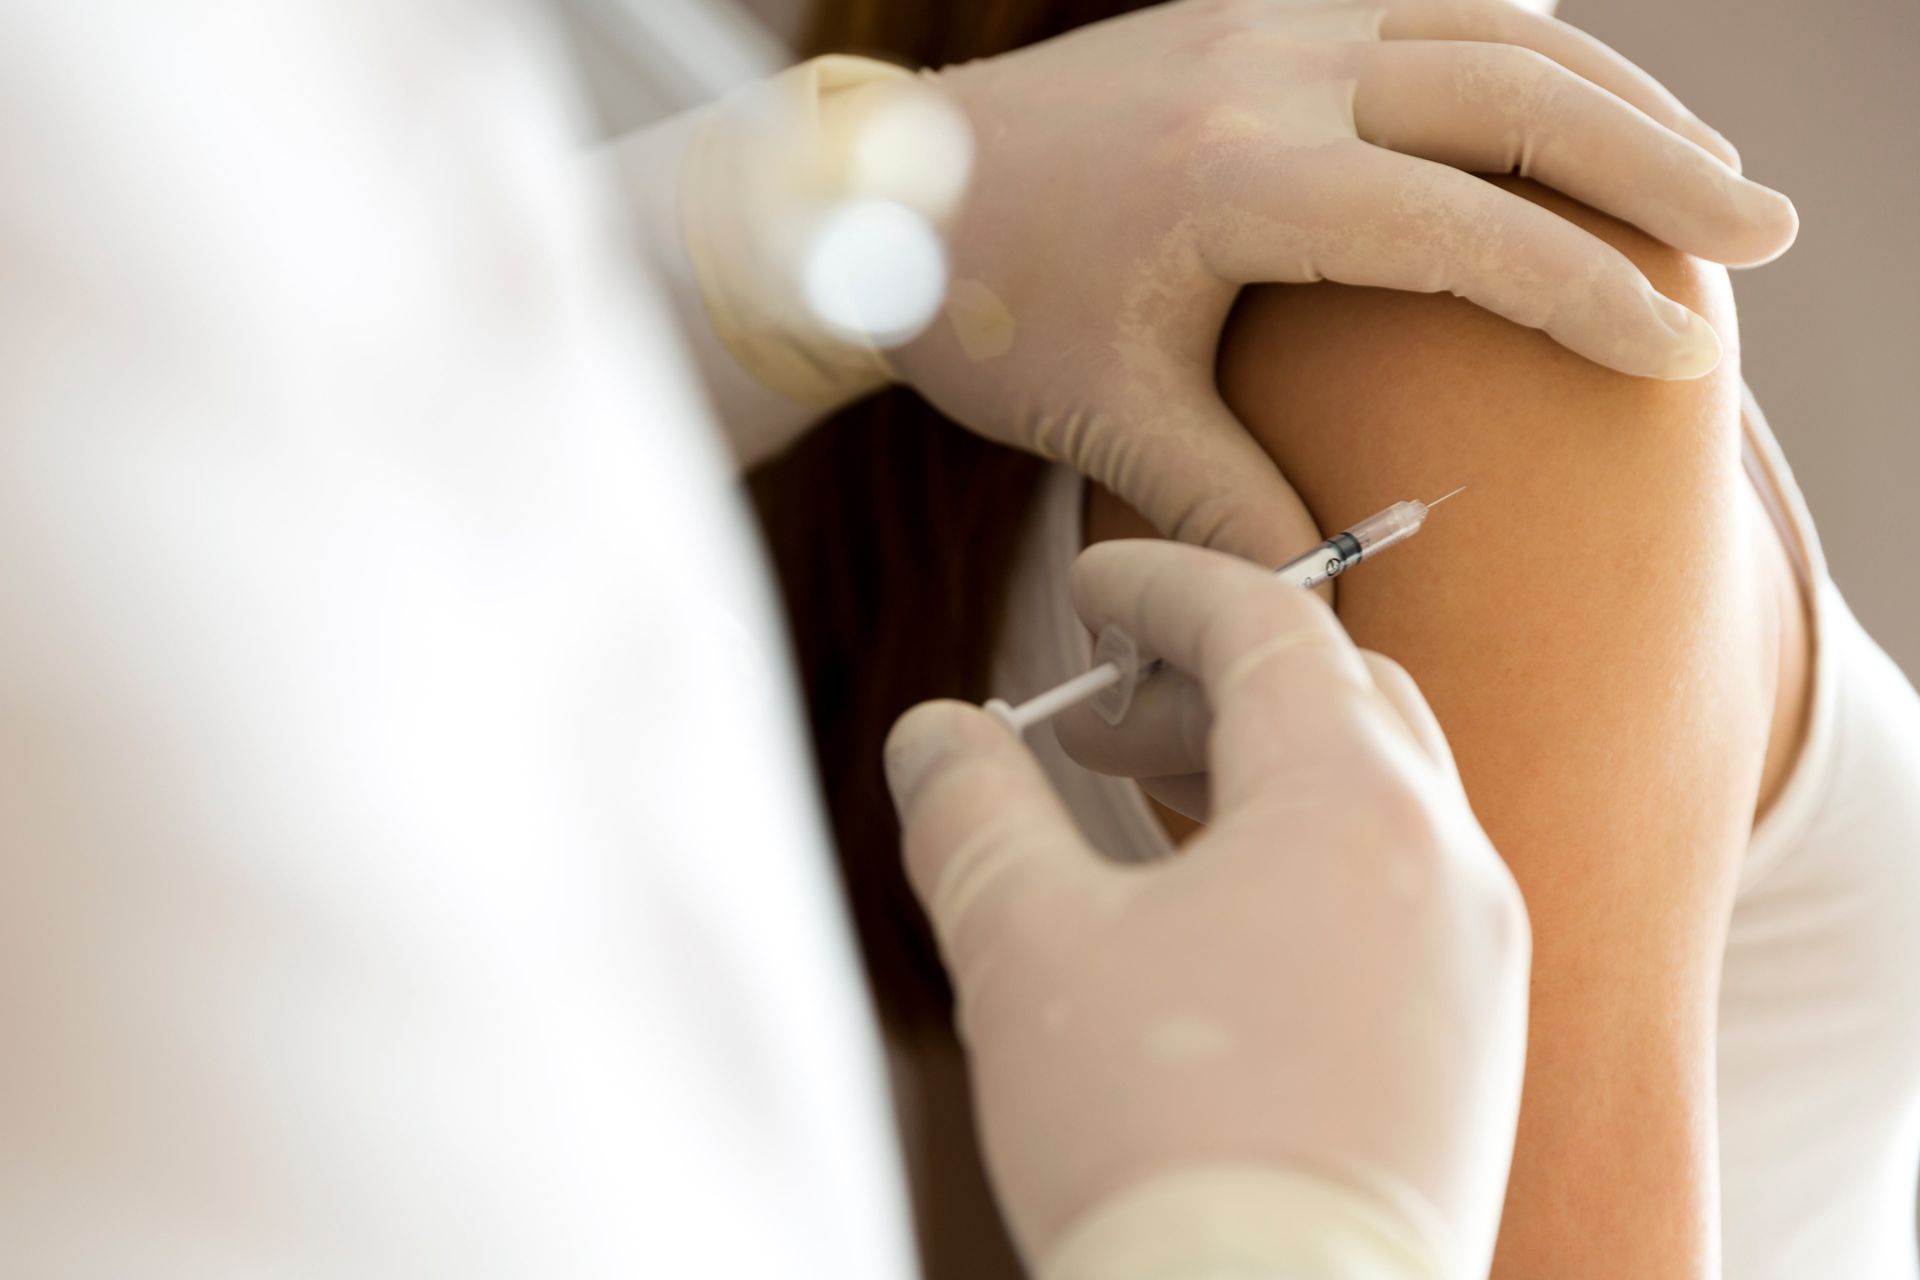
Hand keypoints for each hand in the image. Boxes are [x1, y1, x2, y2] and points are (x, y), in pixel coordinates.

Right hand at [884, 539, 1530, 1278]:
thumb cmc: (1155, 1137)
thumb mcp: (1027, 948)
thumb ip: (974, 810)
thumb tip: (934, 733)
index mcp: (1356, 805)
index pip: (1268, 625)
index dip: (1166, 586)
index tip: (1088, 584)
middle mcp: (1449, 864)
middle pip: (1339, 696)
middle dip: (1213, 677)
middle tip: (1098, 716)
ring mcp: (1479, 960)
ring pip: (1377, 796)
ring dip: (1259, 768)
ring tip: (1139, 807)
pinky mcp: (1474, 1046)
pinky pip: (1397, 890)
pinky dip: (1306, 855)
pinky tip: (1214, 915)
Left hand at [893, 0, 1795, 561]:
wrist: (864, 199)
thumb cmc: (977, 313)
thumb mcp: (1101, 424)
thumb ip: (1226, 506)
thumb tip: (1340, 578)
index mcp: (1229, 179)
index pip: (1461, 225)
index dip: (1585, 290)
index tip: (1680, 352)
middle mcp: (1260, 70)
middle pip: (1513, 94)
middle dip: (1654, 164)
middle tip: (1771, 226)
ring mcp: (1256, 20)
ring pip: (1485, 25)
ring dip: (1609, 91)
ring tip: (1703, 167)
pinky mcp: (1243, 8)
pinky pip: (1420, 0)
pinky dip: (1518, 41)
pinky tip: (1572, 89)